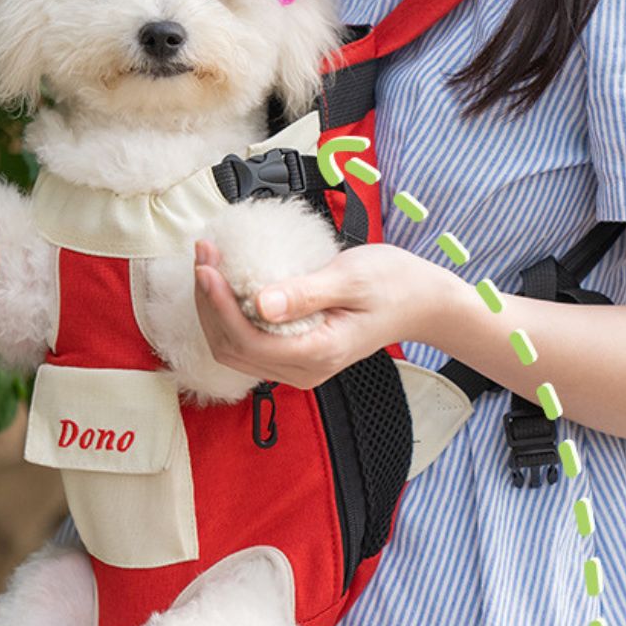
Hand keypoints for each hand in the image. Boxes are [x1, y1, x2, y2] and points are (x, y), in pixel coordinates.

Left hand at [193, 239, 461, 388]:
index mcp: (317, 353)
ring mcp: (296, 367)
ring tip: (208, 262)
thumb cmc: (394, 284)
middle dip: (207, 303)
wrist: (422, 302)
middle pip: (230, 348)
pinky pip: (247, 342)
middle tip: (203, 255)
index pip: (246, 340)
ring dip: (213, 308)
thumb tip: (258, 304)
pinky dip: (228, 313)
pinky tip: (226, 281)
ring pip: (233, 348)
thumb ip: (304, 293)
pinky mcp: (293, 354)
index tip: (207, 265)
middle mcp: (302, 370)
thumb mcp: (351, 279)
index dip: (217, 305)